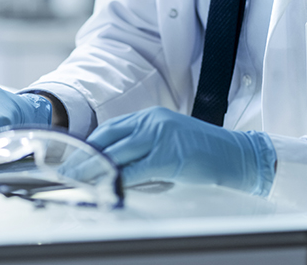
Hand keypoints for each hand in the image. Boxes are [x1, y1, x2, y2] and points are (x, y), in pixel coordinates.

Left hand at [71, 107, 276, 195]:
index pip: (110, 129)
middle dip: (83, 156)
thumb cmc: (206, 154)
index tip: (74, 157)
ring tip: (78, 181)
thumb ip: (144, 150)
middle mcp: (152, 122)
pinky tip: (106, 189)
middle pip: (106, 139)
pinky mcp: (167, 156)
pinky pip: (133, 171)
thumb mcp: (170, 143)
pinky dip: (116, 181)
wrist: (239, 155)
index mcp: (151, 117)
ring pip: (115, 154)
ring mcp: (159, 137)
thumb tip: (116, 170)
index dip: (89, 144)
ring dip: (93, 169)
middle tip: (67, 172)